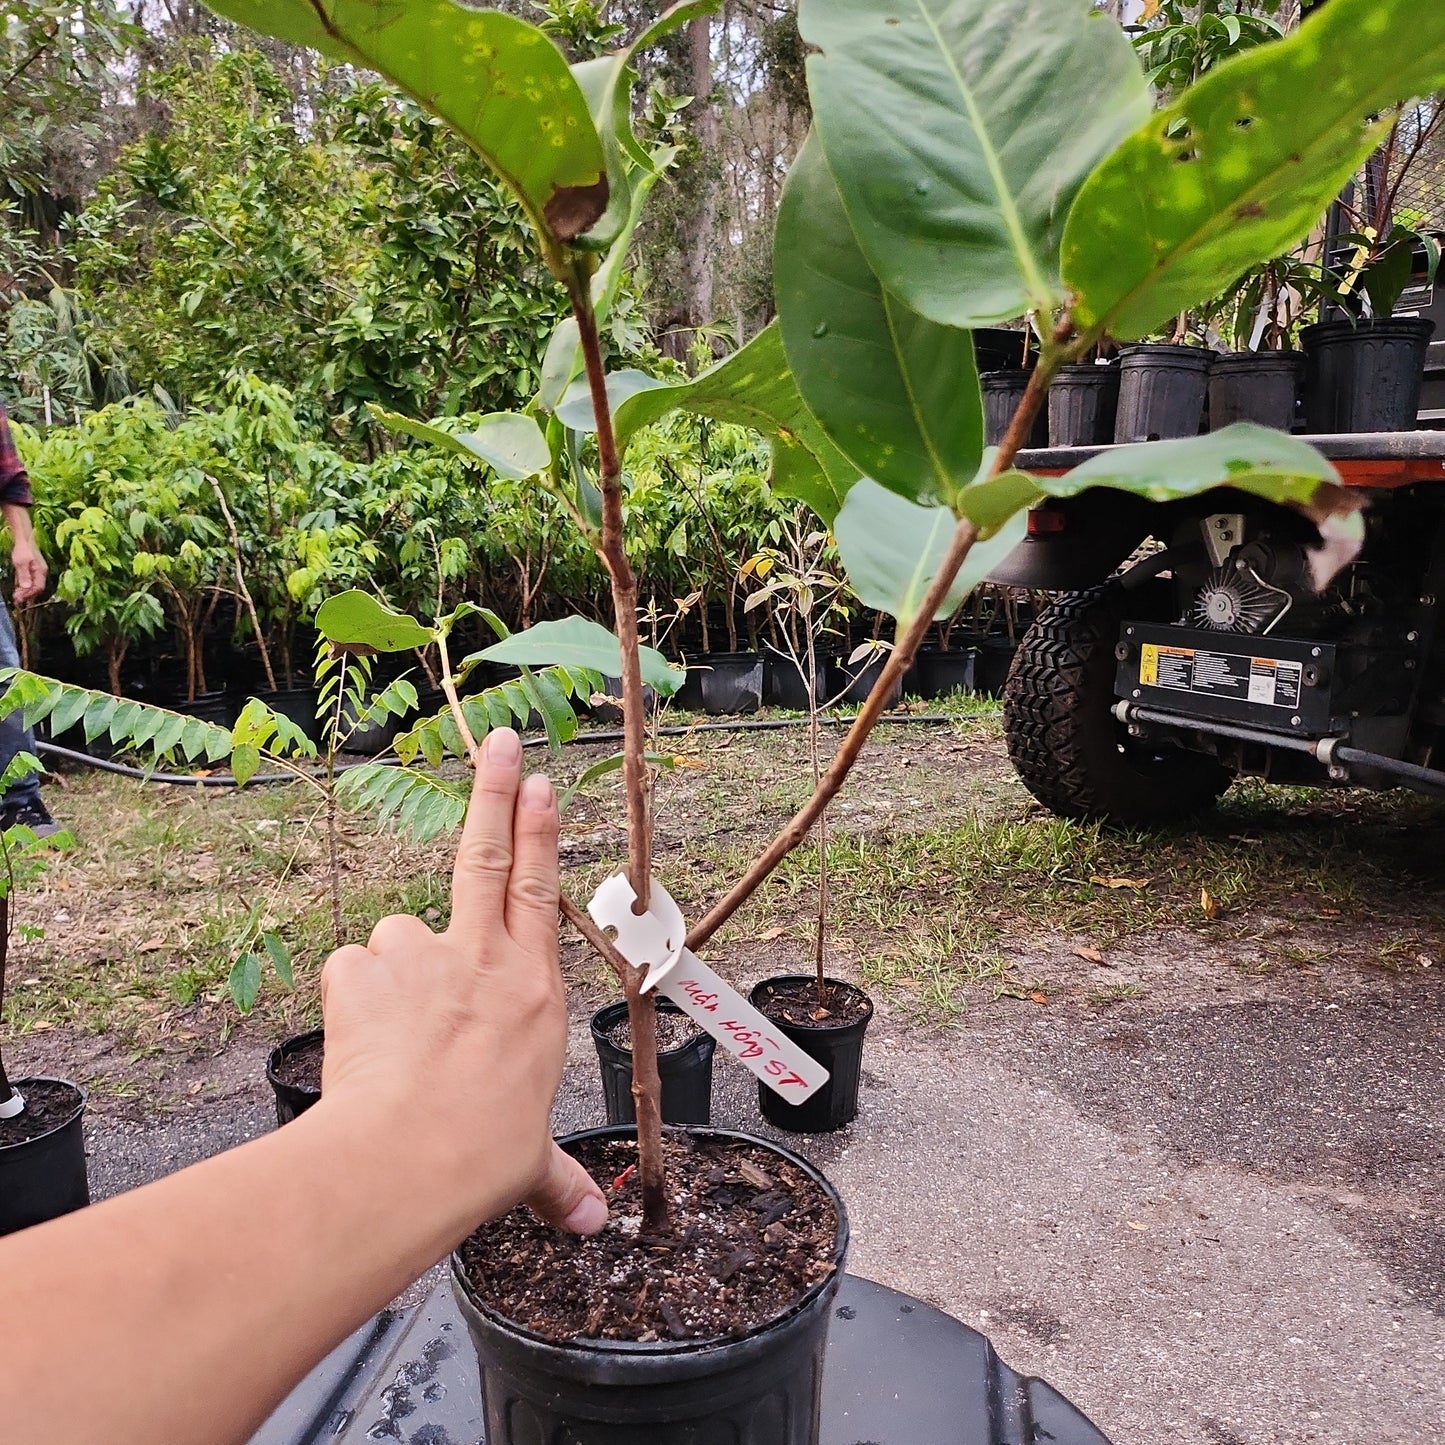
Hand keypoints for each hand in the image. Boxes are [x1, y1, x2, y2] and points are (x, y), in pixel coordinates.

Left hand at [11, 537, 45, 604]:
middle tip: (16, 599)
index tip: (19, 599)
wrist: (23, 537)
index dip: (29, 595)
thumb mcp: (21, 562)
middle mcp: (41, 573)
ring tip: (16, 596)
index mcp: (41, 571)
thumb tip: (26, 587)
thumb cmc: (23, 548)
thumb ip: (24, 575)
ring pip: (33, 585)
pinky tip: (18, 588)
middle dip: (27, 595)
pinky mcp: (32, 569)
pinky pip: (30, 580)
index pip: (38, 588)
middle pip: (36, 588)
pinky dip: (24, 586)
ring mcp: (37, 571)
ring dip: (25, 591)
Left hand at [317, 727, 606, 1235]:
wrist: (406, 1159)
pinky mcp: (363, 968)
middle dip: (495, 789)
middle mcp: (482, 958)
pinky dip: (353, 999)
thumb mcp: (528, 1164)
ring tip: (395, 1044)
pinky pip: (352, 972)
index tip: (542, 783)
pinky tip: (361, 1043)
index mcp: (532, 989)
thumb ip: (554, 1183)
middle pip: (487, 854)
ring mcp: (421, 955)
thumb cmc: (480, 1158)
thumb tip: (588, 1225)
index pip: (542, 891)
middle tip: (500, 739)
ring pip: (398, 939)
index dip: (541, 832)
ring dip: (395, 974)